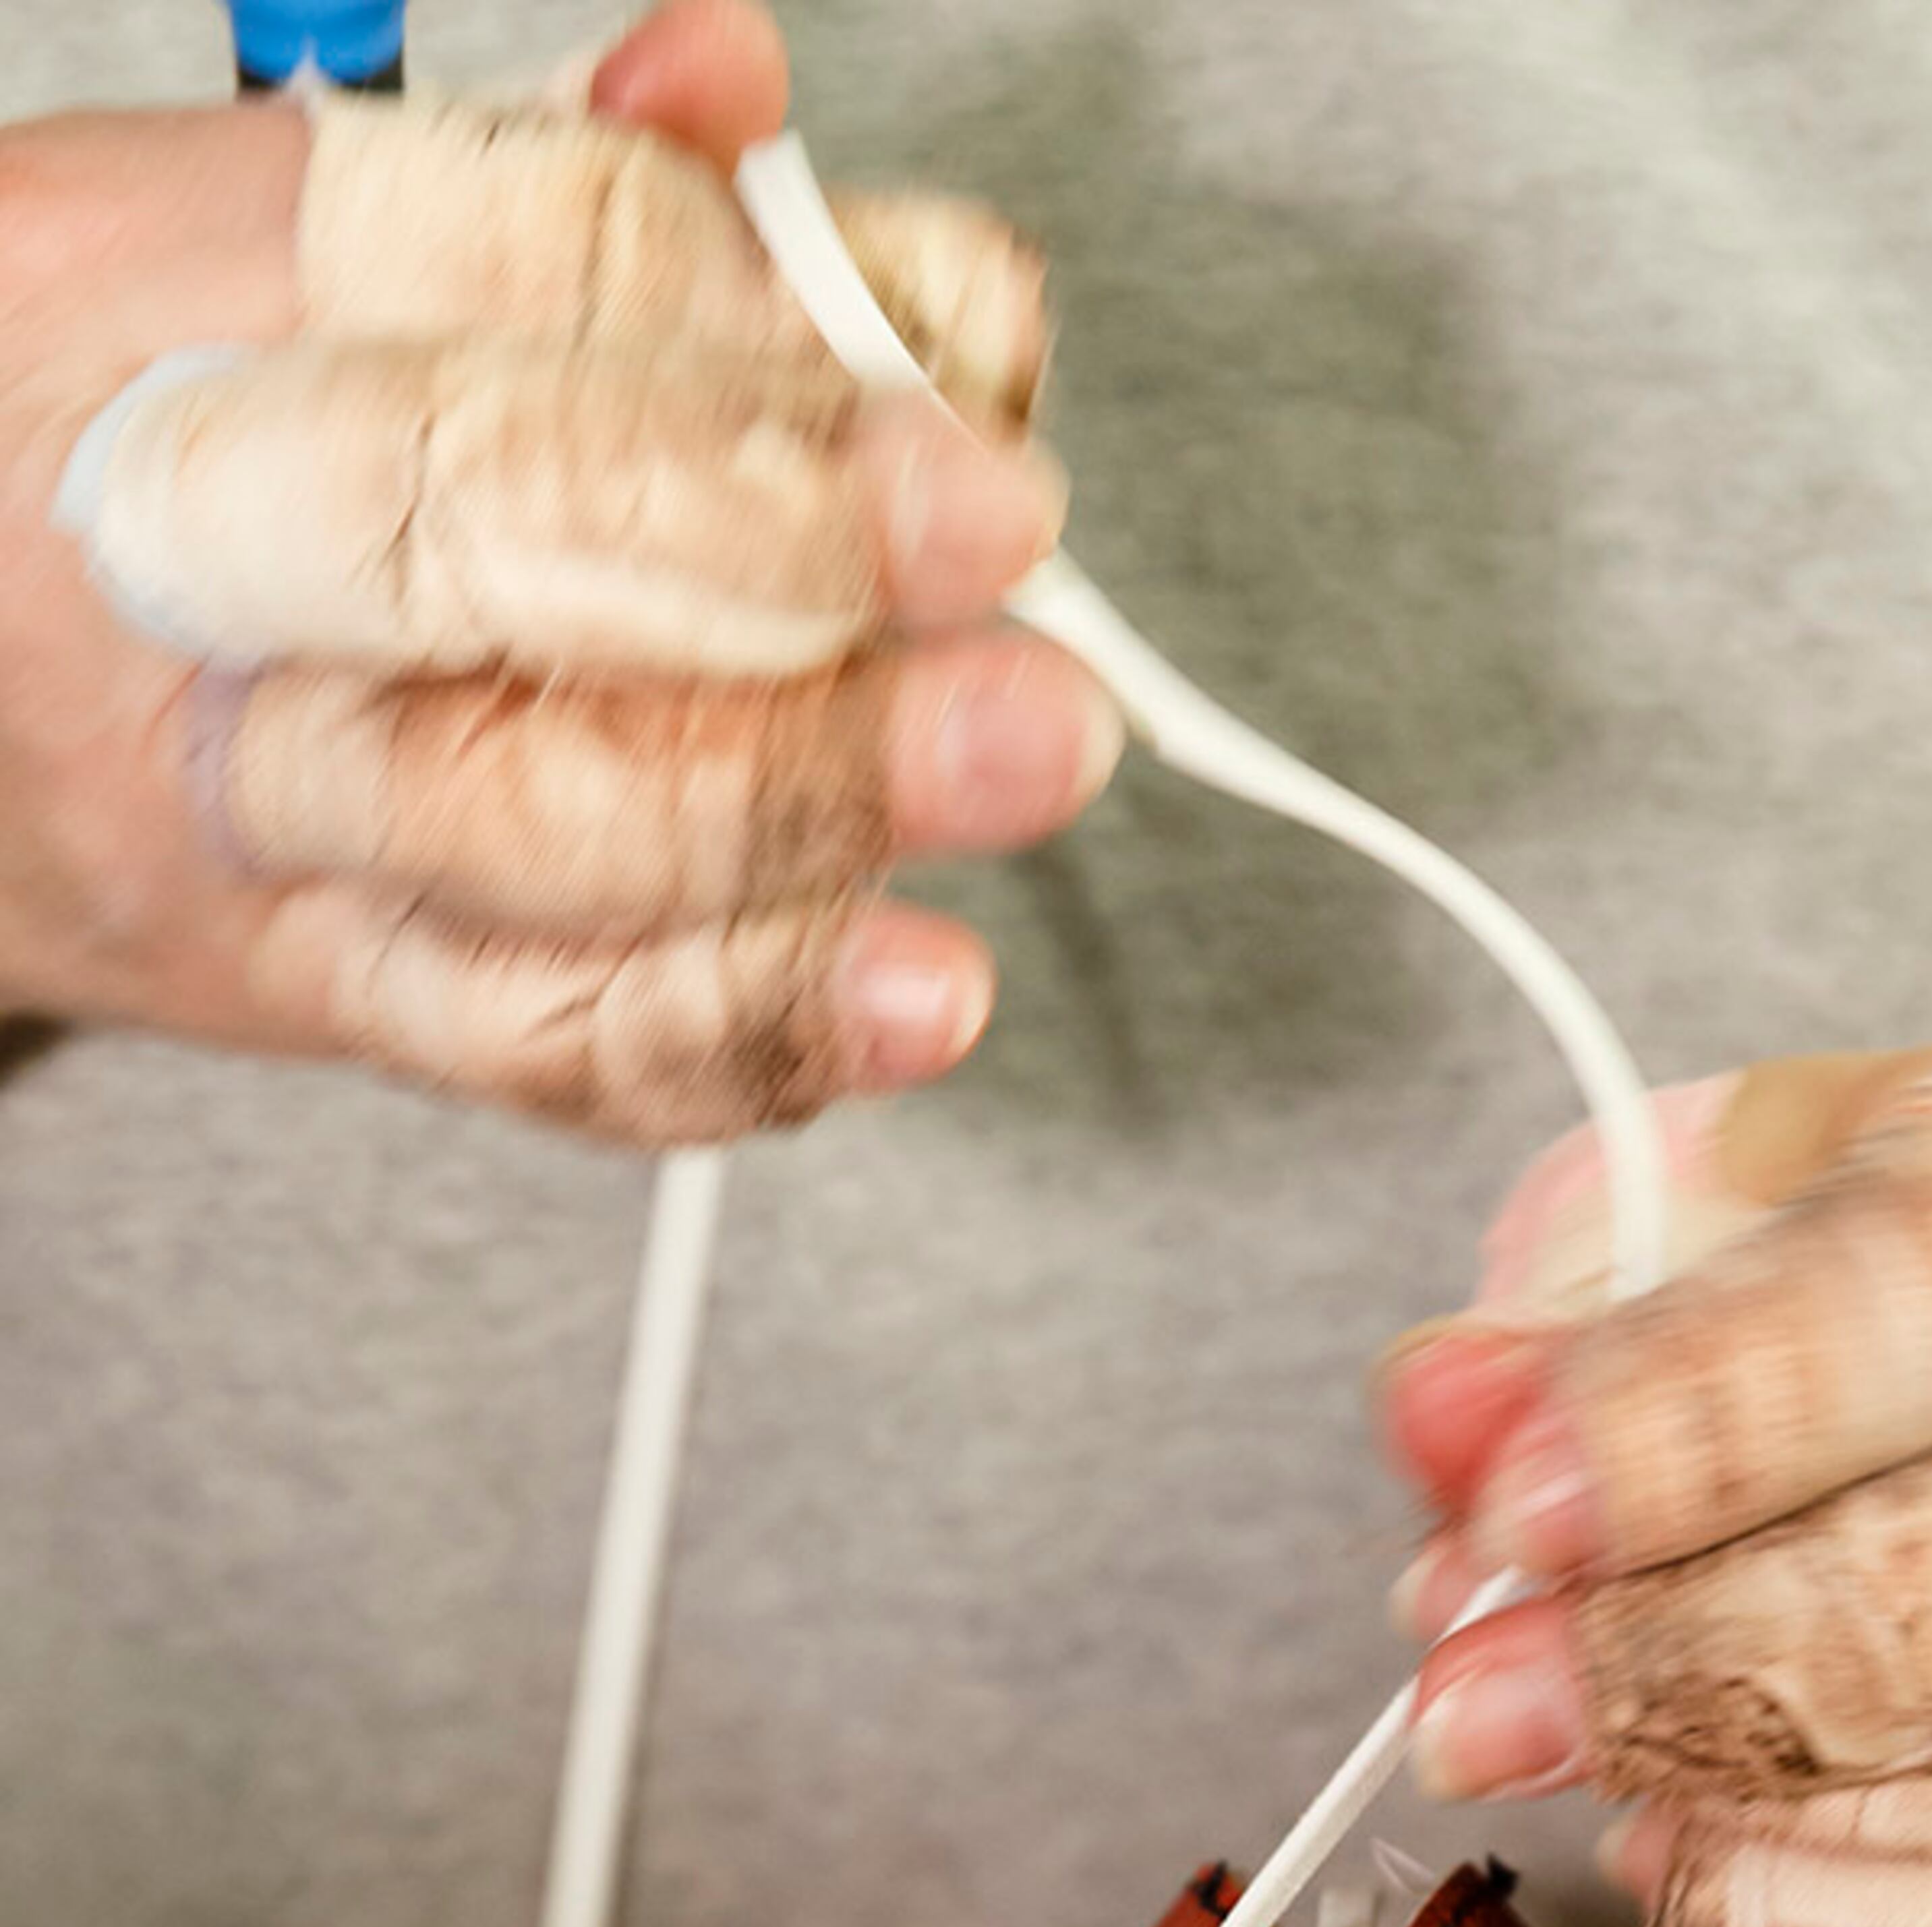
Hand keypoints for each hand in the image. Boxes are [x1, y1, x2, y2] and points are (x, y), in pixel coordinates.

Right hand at [0, 0, 1116, 1137]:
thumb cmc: (135, 442)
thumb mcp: (282, 250)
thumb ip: (539, 196)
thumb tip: (741, 98)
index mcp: (180, 321)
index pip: (477, 296)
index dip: (738, 334)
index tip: (958, 374)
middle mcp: (209, 580)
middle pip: (493, 556)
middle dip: (785, 562)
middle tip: (1006, 562)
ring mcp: (272, 814)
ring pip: (541, 833)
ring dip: (812, 806)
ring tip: (1018, 755)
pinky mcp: (343, 994)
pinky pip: (552, 1045)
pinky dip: (755, 1029)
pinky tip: (911, 995)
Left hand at [1381, 996, 1931, 1926]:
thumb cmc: (1930, 1277)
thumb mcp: (1739, 1191)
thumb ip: (1579, 1296)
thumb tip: (1446, 1424)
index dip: (1715, 1411)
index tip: (1511, 1509)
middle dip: (1704, 1666)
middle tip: (1478, 1717)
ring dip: (1758, 1840)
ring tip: (1596, 1808)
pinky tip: (1723, 1908)